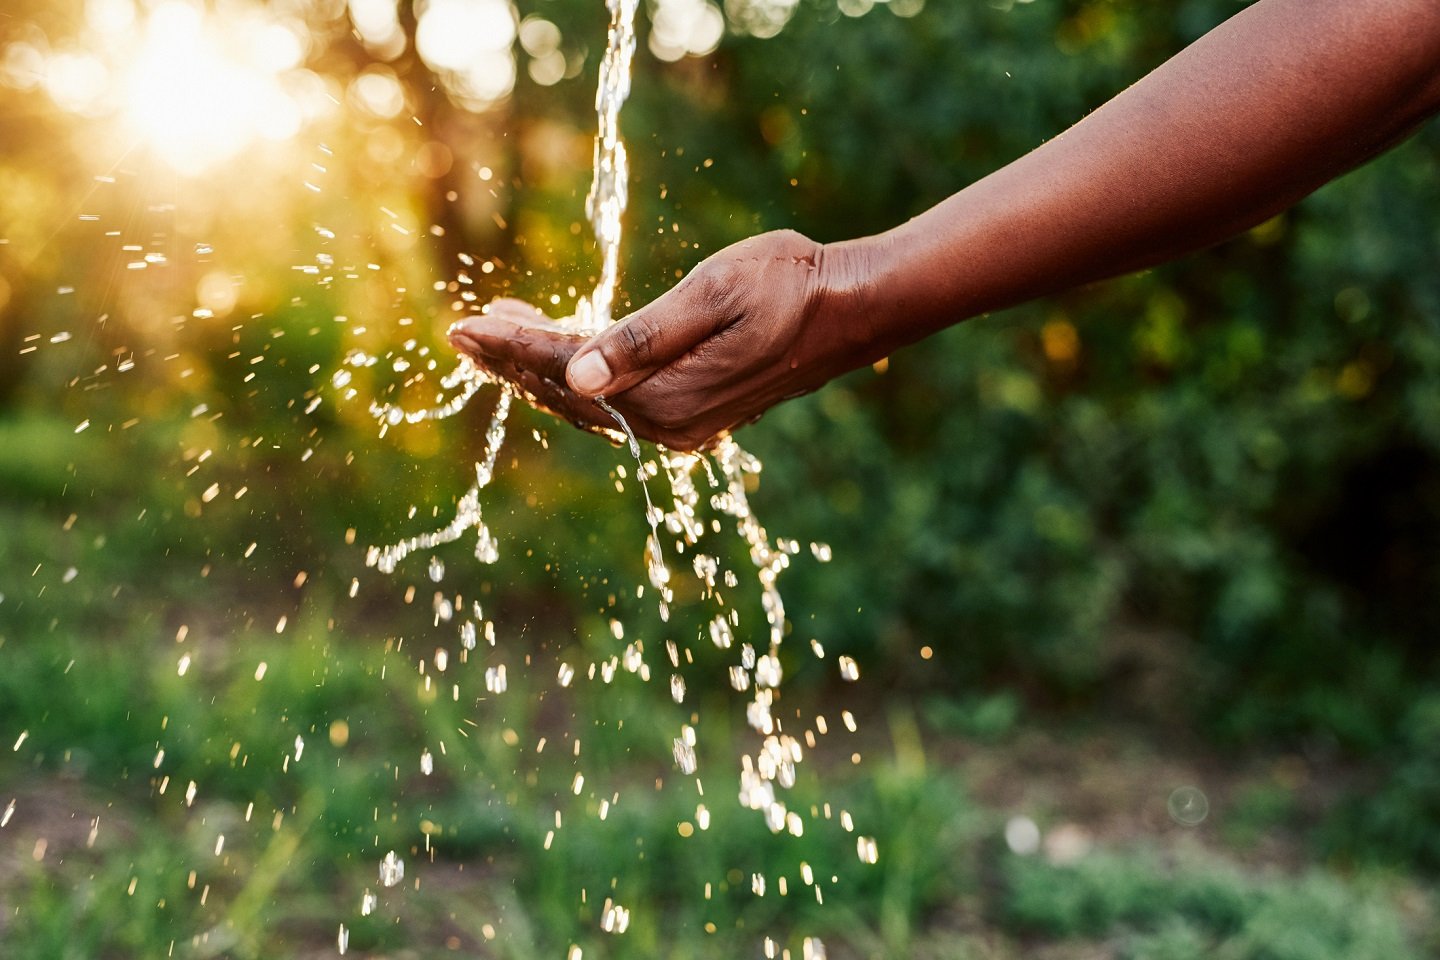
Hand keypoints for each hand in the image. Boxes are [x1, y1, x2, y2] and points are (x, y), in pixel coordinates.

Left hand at [448, 230, 879, 450]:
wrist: (852, 308)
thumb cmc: (788, 284)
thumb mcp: (712, 295)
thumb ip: (642, 337)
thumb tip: (575, 373)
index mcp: (666, 396)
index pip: (564, 371)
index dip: (510, 347)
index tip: (460, 325)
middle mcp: (668, 424)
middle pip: (566, 395)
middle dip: (511, 362)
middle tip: (461, 332)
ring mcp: (682, 425)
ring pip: (587, 401)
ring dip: (539, 369)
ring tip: (497, 335)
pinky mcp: (693, 413)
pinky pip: (616, 401)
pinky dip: (578, 375)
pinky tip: (562, 350)